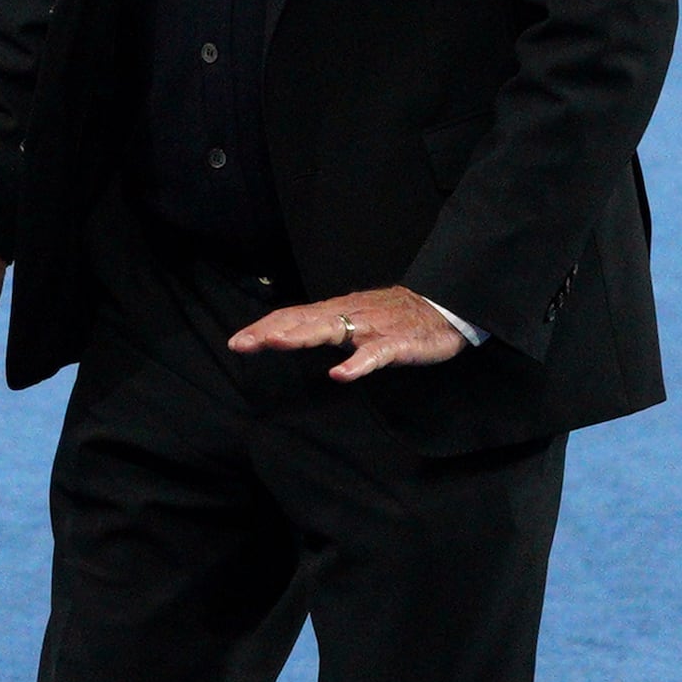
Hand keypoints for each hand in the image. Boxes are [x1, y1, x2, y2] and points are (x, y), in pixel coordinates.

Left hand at [229, 286, 470, 383]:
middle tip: (242, 343)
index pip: (293, 316)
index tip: (236, 342)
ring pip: (332, 330)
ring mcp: (372, 328)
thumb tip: (290, 333)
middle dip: (271, 331)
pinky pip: (374, 354)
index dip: (264, 327)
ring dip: (302, 336)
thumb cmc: (397, 316)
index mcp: (337, 311)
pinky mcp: (397, 343)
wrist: (445, 306)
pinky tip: (340, 375)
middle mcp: (349, 315)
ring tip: (276, 343)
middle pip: (303, 320)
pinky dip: (357, 363)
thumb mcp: (355, 318)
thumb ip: (325, 325)